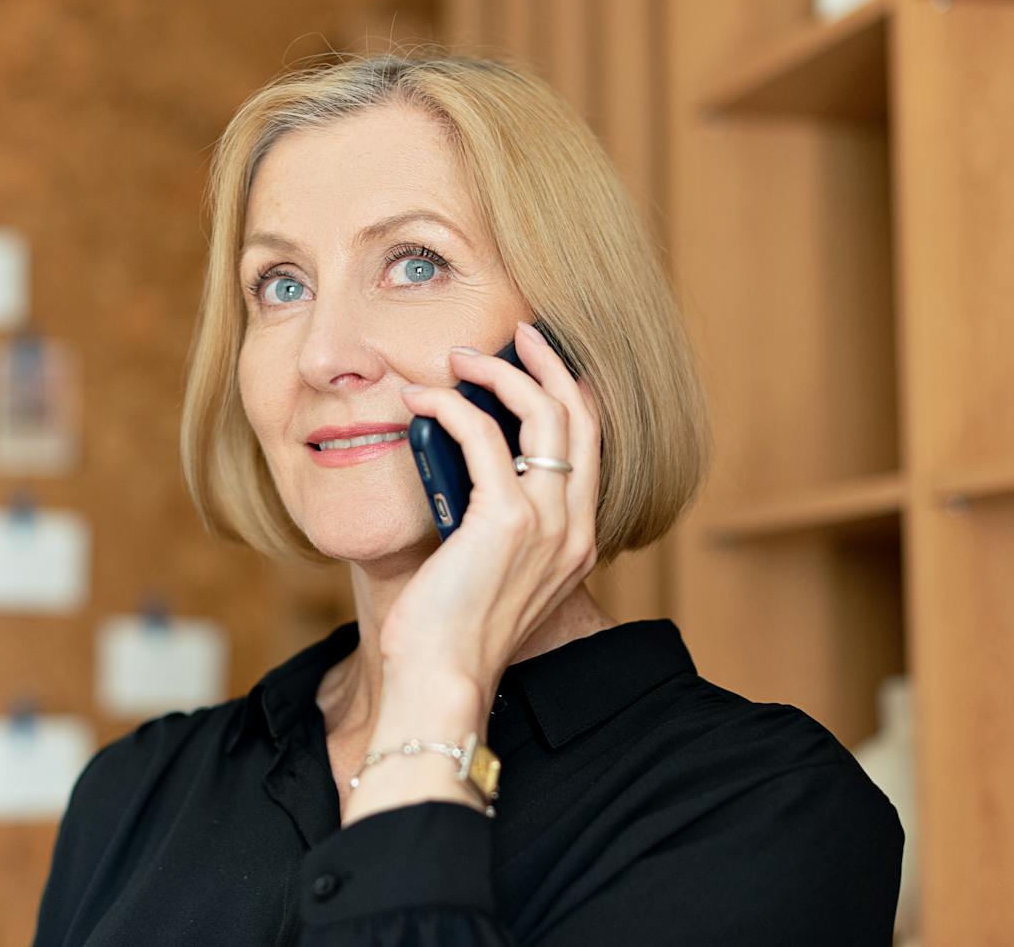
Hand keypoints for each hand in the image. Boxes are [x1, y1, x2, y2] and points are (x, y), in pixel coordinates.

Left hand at [386, 319, 601, 700]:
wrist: (442, 680)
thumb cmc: (449, 632)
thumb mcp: (486, 569)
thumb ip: (490, 521)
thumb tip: (457, 462)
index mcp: (576, 540)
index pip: (590, 446)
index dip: (570, 393)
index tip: (539, 362)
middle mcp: (574, 528)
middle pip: (580, 416)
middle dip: (549, 363)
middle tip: (516, 333)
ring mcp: (547, 523)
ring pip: (542, 414)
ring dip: (497, 374)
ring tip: (458, 358)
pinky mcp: (506, 520)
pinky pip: (484, 435)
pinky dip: (451, 406)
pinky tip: (423, 400)